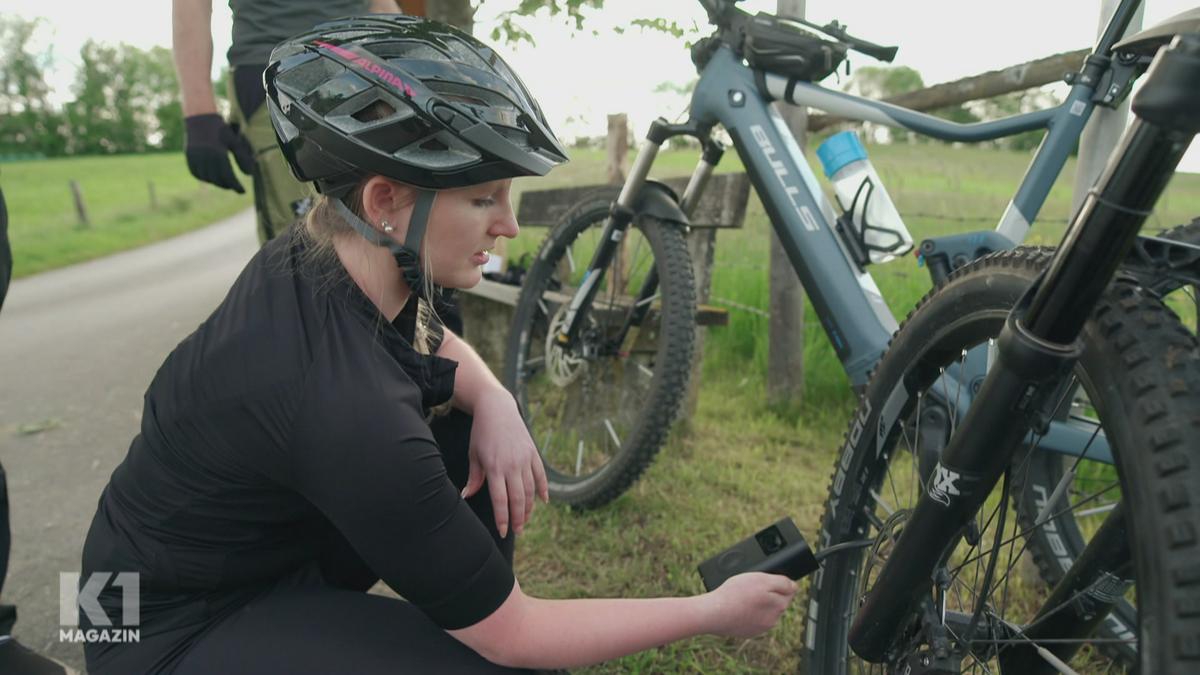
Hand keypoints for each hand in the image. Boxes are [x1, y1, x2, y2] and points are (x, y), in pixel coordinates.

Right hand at [184, 113, 255, 192]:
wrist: (200, 118)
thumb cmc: (220, 130)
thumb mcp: (234, 142)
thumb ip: (242, 158)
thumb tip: (249, 175)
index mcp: (219, 155)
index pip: (229, 177)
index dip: (236, 186)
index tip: (242, 191)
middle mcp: (206, 159)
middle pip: (218, 180)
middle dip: (227, 185)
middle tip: (233, 185)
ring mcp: (196, 158)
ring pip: (207, 179)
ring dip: (216, 182)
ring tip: (223, 181)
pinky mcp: (189, 157)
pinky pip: (196, 173)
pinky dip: (204, 178)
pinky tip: (210, 177)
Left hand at [463, 389, 548, 537]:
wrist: (497, 408)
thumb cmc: (481, 433)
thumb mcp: (474, 455)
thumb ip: (474, 478)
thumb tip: (468, 496)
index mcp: (494, 467)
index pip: (501, 499)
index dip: (503, 518)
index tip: (503, 531)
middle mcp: (512, 464)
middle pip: (518, 498)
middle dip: (518, 519)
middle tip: (517, 532)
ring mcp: (525, 458)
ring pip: (531, 490)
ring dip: (529, 508)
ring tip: (525, 520)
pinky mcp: (533, 452)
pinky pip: (541, 475)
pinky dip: (543, 489)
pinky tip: (543, 501)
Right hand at [701, 572, 797, 639]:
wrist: (714, 613)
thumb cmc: (736, 594)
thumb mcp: (762, 579)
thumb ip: (782, 582)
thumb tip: (795, 586)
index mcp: (779, 606)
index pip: (788, 591)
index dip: (776, 583)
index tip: (763, 582)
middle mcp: (773, 620)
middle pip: (776, 601)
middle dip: (767, 594)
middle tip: (750, 588)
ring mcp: (760, 628)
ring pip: (763, 611)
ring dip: (757, 604)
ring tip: (741, 597)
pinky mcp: (748, 633)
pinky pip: (752, 619)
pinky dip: (747, 613)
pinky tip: (737, 608)